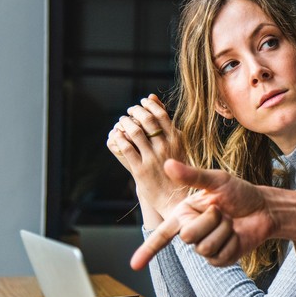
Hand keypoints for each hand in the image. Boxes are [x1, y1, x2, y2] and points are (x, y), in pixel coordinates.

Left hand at [106, 95, 185, 219]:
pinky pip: (126, 148)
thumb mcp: (178, 145)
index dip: (149, 105)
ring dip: (125, 123)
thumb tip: (152, 98)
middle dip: (135, 111)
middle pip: (147, 120)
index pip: (161, 114)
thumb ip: (166, 124)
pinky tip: (117, 135)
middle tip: (130, 111)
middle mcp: (166, 147)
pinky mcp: (140, 170)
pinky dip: (119, 138)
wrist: (176, 198)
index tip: (142, 102)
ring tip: (122, 121)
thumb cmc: (178, 170)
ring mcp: (153, 159)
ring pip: (135, 132)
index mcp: (177, 140)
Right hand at [130, 159, 278, 269]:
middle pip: (188, 236)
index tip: (133, 265)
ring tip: (230, 221)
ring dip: (223, 231)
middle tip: (222, 211)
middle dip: (210, 220)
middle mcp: (191, 231)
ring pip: (205, 247)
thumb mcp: (217, 180)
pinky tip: (237, 235)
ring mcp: (206, 248)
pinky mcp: (220, 259)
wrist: (263, 208)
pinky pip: (220, 256)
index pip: (162, 234)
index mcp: (184, 214)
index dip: (147, 250)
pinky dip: (232, 243)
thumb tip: (167, 164)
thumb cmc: (239, 192)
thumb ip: (192, 176)